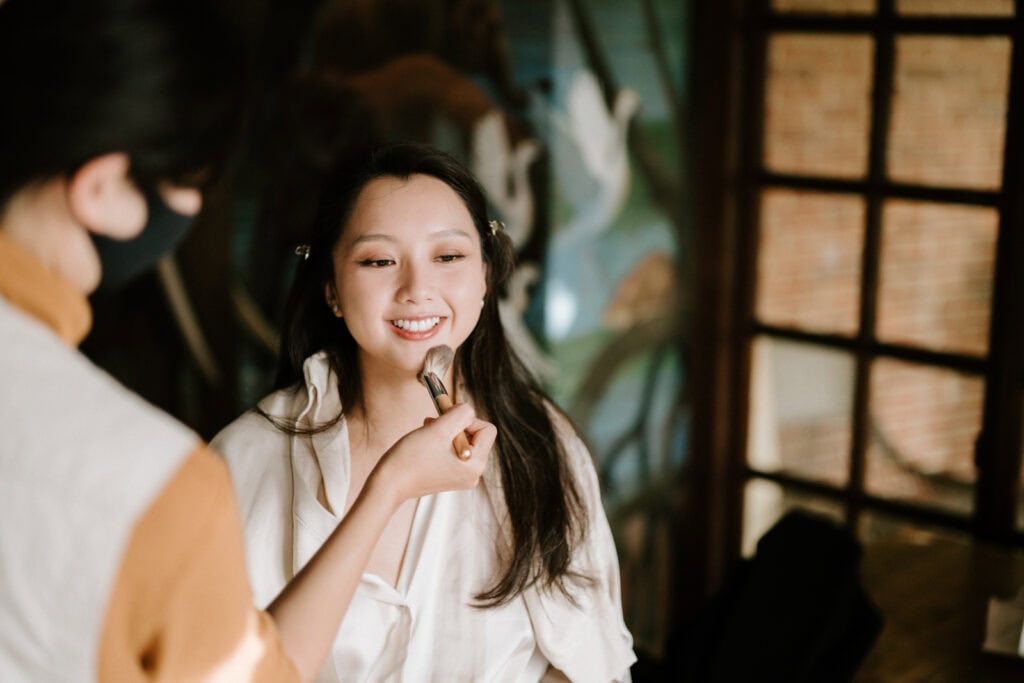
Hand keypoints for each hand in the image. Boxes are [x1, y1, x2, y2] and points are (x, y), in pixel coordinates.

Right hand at [369, 403, 494, 504]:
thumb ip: (460, 415)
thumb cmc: (410, 459)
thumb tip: (468, 410)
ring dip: (446, 431)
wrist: (388, 484)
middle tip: (434, 426)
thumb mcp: (438, 430)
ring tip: (428, 432)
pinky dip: (442, 441)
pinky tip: (427, 440)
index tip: (445, 422)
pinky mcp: (450, 475)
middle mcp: (473, 474)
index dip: (467, 419)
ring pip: (463, 440)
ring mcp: (462, 476)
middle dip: (455, 425)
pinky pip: (454, 449)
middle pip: (476, 434)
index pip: (487, 429)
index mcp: (476, 465)